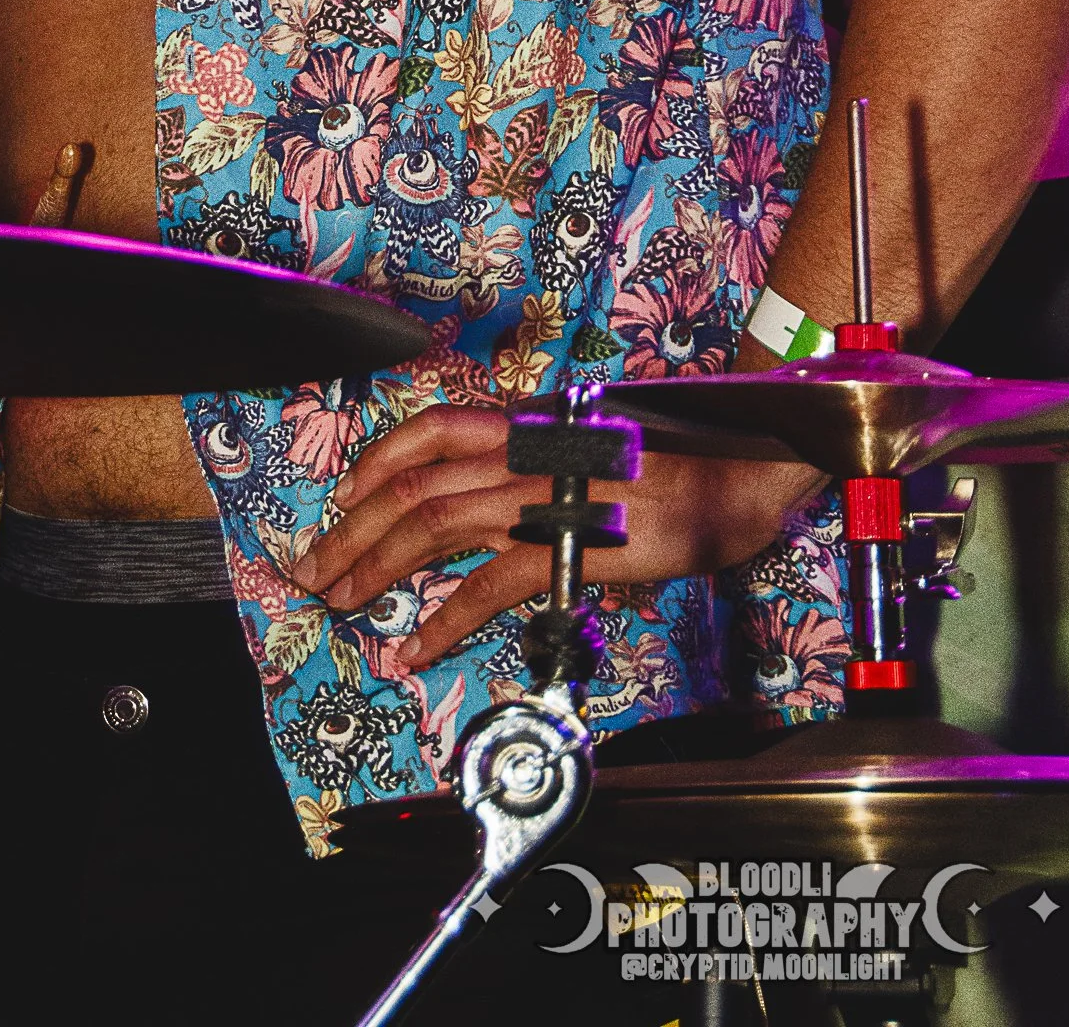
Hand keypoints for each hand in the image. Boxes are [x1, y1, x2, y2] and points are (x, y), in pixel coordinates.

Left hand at [297, 402, 817, 668]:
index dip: (375, 463)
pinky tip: (416, 647)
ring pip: (432, 527)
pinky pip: (489, 587)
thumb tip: (503, 489)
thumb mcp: (599, 441)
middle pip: (413, 486)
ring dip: (376, 567)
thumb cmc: (687, 454)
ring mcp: (547, 496)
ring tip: (341, 603)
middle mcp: (526, 450)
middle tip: (315, 570)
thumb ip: (547, 458)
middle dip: (353, 530)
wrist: (752, 462)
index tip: (343, 500)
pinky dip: (443, 620)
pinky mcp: (575, 547)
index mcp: (531, 421)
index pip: (430, 429)